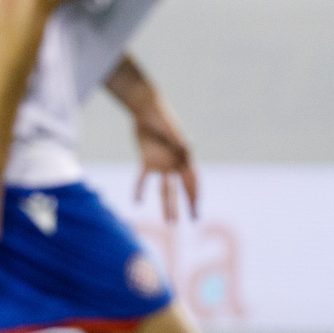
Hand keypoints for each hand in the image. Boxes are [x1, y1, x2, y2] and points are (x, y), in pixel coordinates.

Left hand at [132, 98, 197, 222]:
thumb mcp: (171, 130)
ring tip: (170, 222)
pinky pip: (143, 178)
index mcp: (185, 157)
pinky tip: (136, 201)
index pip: (193, 180)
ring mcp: (162, 164)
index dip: (195, 195)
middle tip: (193, 221)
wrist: (145, 110)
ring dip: (167, 205)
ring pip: (165, 189)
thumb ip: (178, 141)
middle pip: (182, 189)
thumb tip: (189, 148)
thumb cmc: (162, 119)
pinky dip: (139, 189)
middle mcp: (175, 164)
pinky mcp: (147, 160)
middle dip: (188, 205)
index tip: (197, 209)